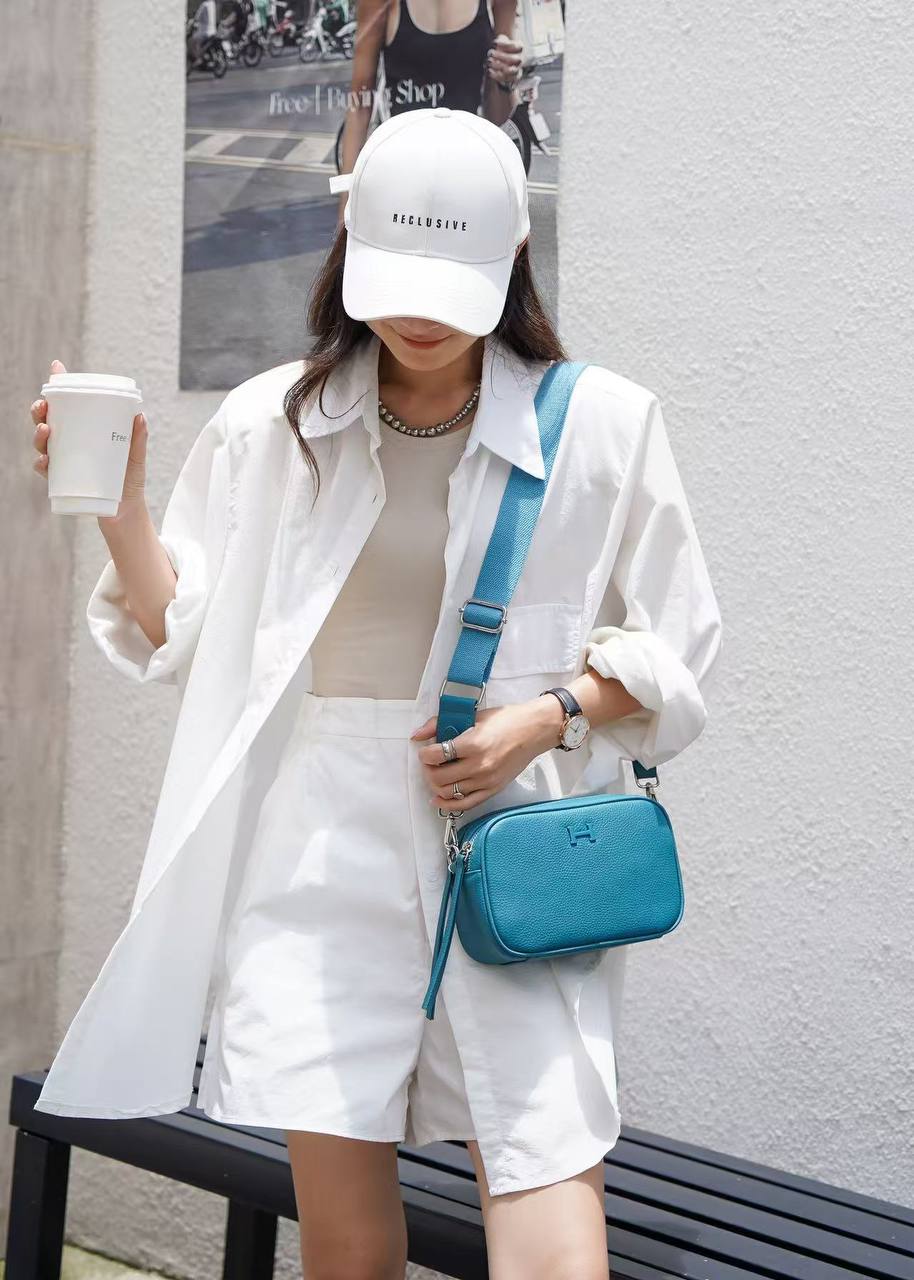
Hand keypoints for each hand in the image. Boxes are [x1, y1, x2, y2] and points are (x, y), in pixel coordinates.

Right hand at [30, 358, 148, 524]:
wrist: (125, 511)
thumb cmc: (129, 479)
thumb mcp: (135, 456)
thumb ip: (137, 438)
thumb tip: (140, 415)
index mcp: (85, 431)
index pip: (69, 406)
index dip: (59, 388)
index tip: (56, 369)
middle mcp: (70, 443)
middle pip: (48, 421)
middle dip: (40, 410)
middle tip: (42, 407)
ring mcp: (64, 461)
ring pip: (43, 443)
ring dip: (38, 435)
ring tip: (45, 431)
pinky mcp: (62, 481)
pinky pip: (46, 470)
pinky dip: (43, 464)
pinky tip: (46, 460)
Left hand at [410, 694, 565, 812]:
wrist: (534, 731)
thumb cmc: (508, 721)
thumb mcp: (474, 716)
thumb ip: (441, 724)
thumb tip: (418, 734)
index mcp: (473, 744)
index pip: (435, 756)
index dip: (424, 754)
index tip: (426, 751)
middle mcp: (479, 766)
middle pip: (438, 778)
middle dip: (428, 771)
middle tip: (429, 763)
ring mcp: (486, 781)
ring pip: (448, 793)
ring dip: (436, 786)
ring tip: (436, 775)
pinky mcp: (492, 790)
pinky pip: (465, 804)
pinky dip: (448, 804)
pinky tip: (439, 798)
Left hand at [485, 34, 522, 87]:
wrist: (504, 62)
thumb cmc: (502, 48)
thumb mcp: (502, 41)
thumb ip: (500, 41)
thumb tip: (496, 45)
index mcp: (520, 47)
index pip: (515, 46)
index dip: (504, 45)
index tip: (494, 43)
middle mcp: (520, 59)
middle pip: (513, 59)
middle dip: (500, 56)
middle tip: (490, 53)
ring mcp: (517, 70)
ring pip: (510, 70)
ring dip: (498, 66)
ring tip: (489, 62)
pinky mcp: (512, 78)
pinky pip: (505, 79)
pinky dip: (496, 75)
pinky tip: (489, 70)